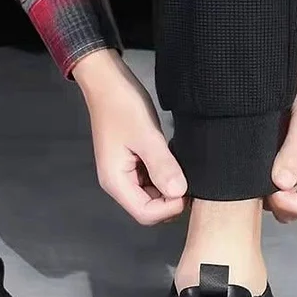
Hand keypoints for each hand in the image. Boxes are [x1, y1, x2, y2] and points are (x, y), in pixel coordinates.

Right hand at [73, 50, 186, 224]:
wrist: (107, 83)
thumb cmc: (121, 105)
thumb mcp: (146, 135)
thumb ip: (162, 166)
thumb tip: (179, 192)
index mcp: (116, 182)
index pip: (145, 213)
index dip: (168, 208)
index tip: (186, 189)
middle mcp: (118, 184)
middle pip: (148, 209)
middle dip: (170, 201)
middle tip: (189, 180)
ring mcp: (125, 175)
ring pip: (152, 197)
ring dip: (168, 189)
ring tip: (181, 168)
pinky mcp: (132, 166)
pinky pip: (151, 182)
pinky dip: (164, 177)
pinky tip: (173, 162)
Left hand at [265, 51, 296, 222]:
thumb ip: (293, 154)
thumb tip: (280, 185)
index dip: (286, 205)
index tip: (269, 188)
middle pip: (294, 209)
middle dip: (275, 201)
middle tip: (257, 181)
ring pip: (283, 196)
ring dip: (268, 190)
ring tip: (255, 170)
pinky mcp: (291, 157)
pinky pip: (277, 179)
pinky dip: (265, 177)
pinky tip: (255, 163)